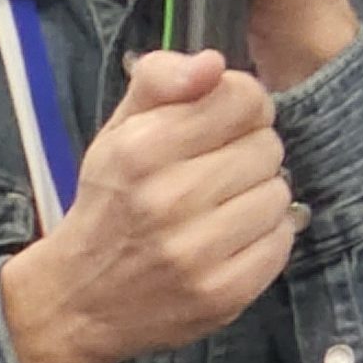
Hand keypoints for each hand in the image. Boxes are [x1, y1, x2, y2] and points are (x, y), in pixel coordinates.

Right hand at [0, 49, 293, 362]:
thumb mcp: (118, 130)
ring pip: (279, 194)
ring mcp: (197, 253)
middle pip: (267, 146)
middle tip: (218, 172)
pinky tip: (233, 239)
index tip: (225, 123)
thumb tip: (213, 63)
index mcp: (141, 149)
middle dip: (249, 152)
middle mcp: (169, 199)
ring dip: (259, 196)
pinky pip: (282, 242)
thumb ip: (161, 80)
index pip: (243, 100)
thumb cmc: (110, 204)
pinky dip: (266, 236)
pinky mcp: (223, 295)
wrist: (80, 299)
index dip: (242, 106)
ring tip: (225, 207)